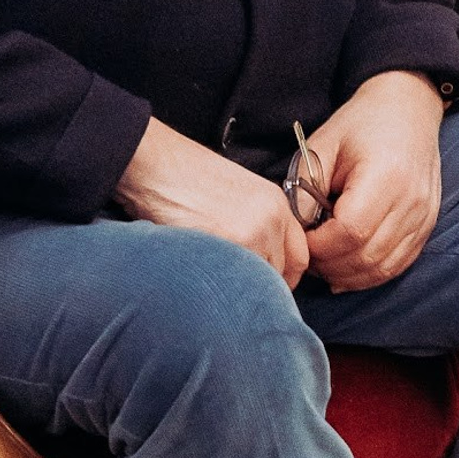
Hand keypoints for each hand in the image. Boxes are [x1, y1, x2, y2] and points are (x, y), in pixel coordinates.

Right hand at [114, 117, 311, 286]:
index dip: (285, 276)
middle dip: (265, 288)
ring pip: (261, 283)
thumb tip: (261, 262)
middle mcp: (273, 218)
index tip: (269, 286)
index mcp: (277, 203)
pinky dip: (223, 288)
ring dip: (242, 290)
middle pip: (283, 273)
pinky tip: (205, 277)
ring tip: (218, 283)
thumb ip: (258, 224)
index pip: (300, 256)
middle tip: (240, 292)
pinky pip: (237, 283)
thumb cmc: (187, 179)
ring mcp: (254, 232)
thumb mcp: (238, 195)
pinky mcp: (231, 245)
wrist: (158, 165)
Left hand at [303, 72, 444, 292]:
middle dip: (330, 265)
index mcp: (386, 175)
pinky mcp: (427, 225)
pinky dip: (370, 274)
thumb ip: (305, 188)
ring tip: (324, 262)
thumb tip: (294, 231)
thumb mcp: (323, 145)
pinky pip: (398, 264)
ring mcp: (424, 215)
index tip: (301, 238)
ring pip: (383, 268)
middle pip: (367, 256)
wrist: (408, 108)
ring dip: (348, 275)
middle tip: (307, 254)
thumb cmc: (361, 123)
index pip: (351, 231)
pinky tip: (347, 269)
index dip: (320, 246)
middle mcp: (412, 200)